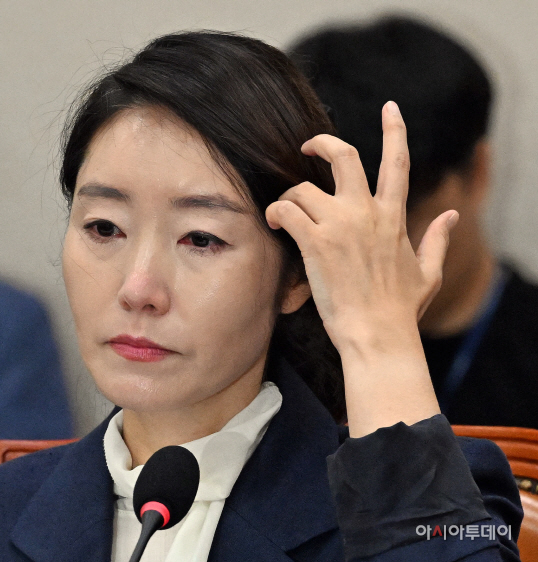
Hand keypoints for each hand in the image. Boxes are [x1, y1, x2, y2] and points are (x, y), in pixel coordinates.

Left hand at [265, 101, 457, 435]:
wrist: (378, 336)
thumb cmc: (400, 310)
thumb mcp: (428, 273)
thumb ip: (438, 240)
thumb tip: (451, 215)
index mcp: (393, 217)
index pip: (397, 162)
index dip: (394, 130)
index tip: (389, 108)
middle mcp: (367, 213)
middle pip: (343, 156)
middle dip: (322, 143)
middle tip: (307, 146)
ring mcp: (341, 225)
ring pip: (302, 188)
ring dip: (288, 197)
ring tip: (282, 214)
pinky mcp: (317, 243)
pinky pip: (286, 210)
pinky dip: (274, 212)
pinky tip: (273, 224)